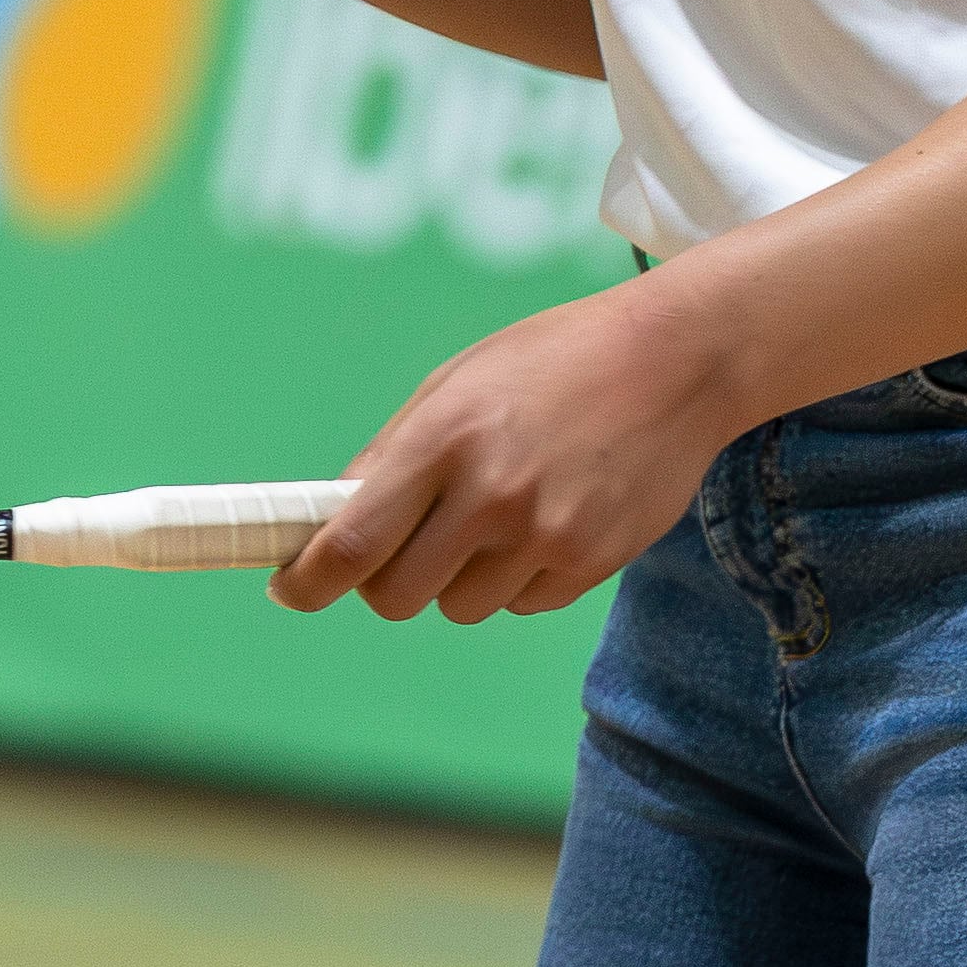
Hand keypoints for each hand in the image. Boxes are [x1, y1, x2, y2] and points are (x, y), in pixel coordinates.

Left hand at [272, 284, 728, 624]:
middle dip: (383, 581)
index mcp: (444, 437)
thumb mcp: (460, 380)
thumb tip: (335, 520)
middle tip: (396, 549)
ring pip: (460, 606)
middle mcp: (491, 494)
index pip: (352, 541)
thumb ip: (395, 452)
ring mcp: (545, 535)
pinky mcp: (590, 564)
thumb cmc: (554, 361)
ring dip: (456, 577)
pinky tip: (544, 518)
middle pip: (397, 595)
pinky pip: (520, 603)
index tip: (289, 588)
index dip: (308, 579)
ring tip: (493, 513)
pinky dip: (515, 578)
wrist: (677, 360)